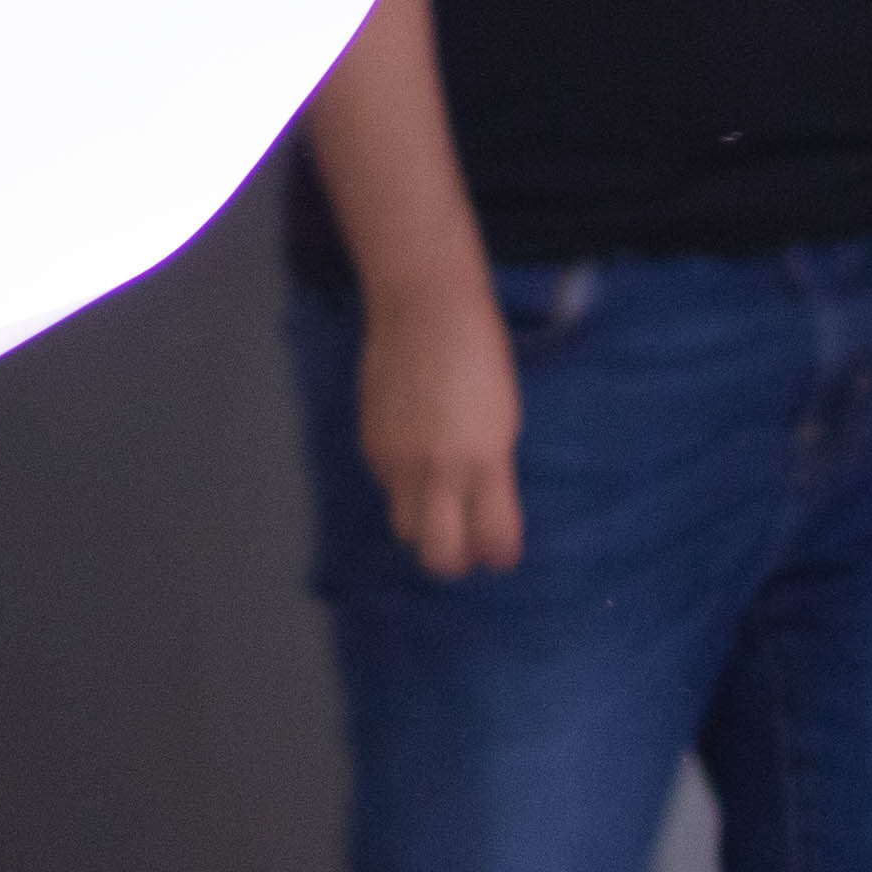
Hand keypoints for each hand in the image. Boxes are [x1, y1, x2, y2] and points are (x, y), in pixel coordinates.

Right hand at [356, 269, 524, 575]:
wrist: (424, 311)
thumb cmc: (481, 359)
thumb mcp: (502, 422)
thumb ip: (489, 471)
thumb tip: (477, 509)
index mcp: (484, 462)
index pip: (494, 540)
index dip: (500, 555)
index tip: (501, 551)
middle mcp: (437, 469)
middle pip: (438, 554)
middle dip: (454, 560)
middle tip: (466, 544)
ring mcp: (397, 458)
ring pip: (404, 528)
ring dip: (423, 526)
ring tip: (438, 505)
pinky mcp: (370, 442)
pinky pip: (386, 485)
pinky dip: (402, 484)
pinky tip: (415, 454)